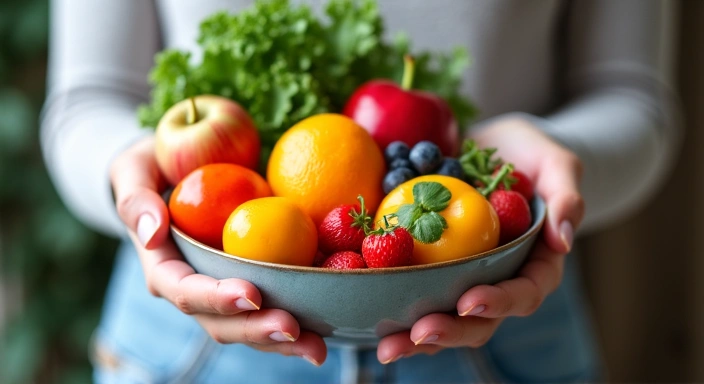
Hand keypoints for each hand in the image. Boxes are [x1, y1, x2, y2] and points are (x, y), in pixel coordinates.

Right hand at [110, 136, 326, 365]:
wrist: (172, 169)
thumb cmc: (150, 168)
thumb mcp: (134, 171)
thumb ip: (136, 198)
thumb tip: (152, 232)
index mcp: (164, 269)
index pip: (185, 291)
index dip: (216, 298)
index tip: (251, 294)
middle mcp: (194, 290)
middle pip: (222, 322)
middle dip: (257, 331)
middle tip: (293, 329)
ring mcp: (224, 291)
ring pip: (250, 326)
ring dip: (283, 341)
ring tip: (317, 347)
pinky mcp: (251, 282)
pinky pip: (273, 306)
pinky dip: (300, 318)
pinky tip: (329, 323)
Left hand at [377, 115, 584, 362]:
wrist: (486, 143)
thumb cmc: (527, 153)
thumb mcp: (555, 163)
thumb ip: (567, 196)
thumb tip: (564, 240)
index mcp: (532, 264)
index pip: (523, 293)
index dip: (498, 303)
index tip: (469, 302)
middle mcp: (496, 278)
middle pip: (478, 321)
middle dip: (449, 332)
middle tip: (417, 335)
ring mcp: (461, 275)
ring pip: (442, 316)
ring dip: (414, 336)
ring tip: (386, 345)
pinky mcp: (429, 265)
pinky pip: (411, 288)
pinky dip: (389, 302)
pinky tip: (364, 310)